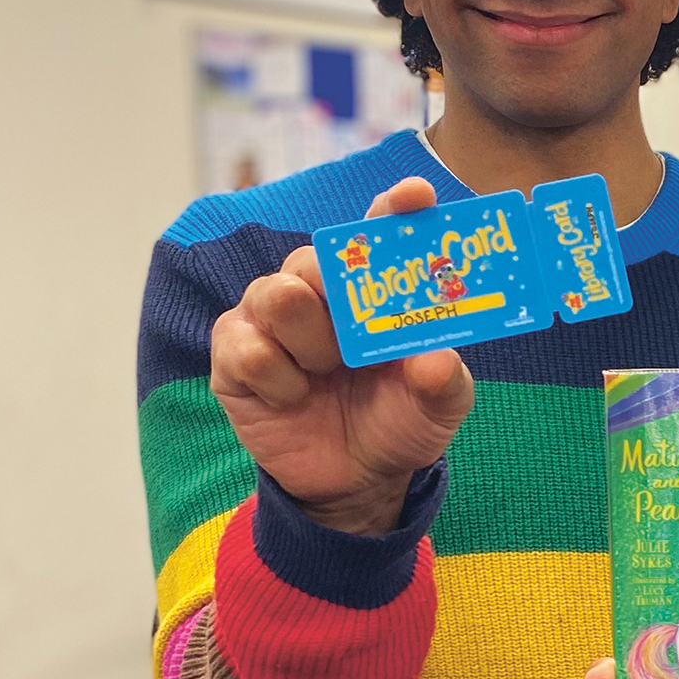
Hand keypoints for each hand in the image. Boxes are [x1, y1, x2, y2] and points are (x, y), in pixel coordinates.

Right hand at [209, 176, 474, 534]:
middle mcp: (316, 291)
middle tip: (362, 342)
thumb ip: (444, 381)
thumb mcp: (437, 407)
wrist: (357, 481)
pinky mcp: (234, 355)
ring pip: (279, 296)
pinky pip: (250, 349)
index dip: (394, 210)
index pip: (377, 234)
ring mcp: (269, 319)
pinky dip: (281, 380)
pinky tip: (295, 397)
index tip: (416, 197)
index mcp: (370, 290)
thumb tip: (435, 358)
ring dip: (312, 342)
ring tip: (328, 371)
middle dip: (341, 295)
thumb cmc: (398, 422)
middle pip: (315, 257)